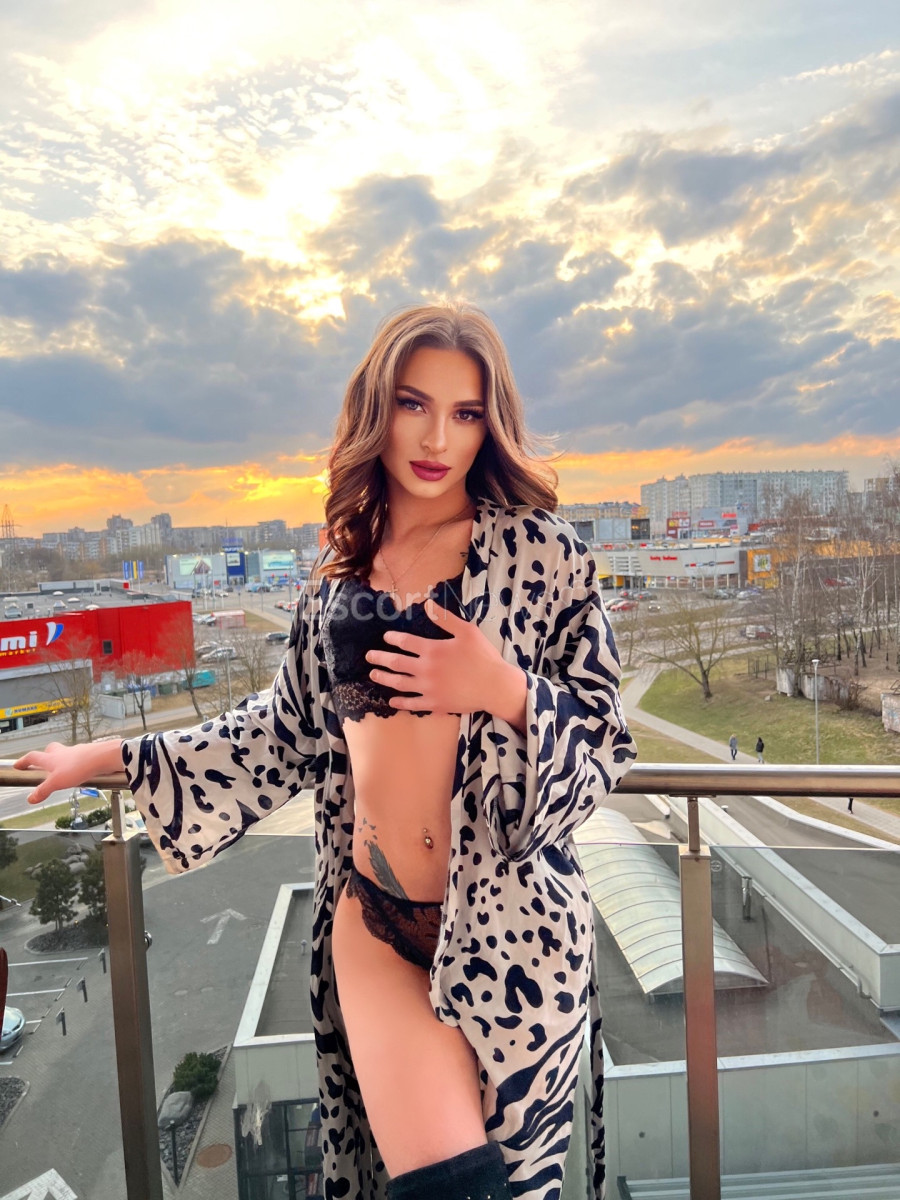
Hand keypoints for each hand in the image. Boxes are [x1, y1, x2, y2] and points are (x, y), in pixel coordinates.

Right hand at [13, 740, 124, 805]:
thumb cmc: (78, 767)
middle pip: (49, 750)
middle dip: (44, 755)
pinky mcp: (88, 755)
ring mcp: (76, 752)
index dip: (24, 761)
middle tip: (42, 762)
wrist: (101, 758)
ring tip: (61, 770)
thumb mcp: (56, 782)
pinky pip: (79, 758)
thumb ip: (43, 790)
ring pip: (65, 753)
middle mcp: (62, 752)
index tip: (18, 765)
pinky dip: (76, 763)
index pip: (33, 757)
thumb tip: (30, 798)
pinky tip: (79, 771)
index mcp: (51, 758)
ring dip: (61, 760)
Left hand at [365, 599, 527, 728]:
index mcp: (433, 650)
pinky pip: (412, 704)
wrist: (495, 686)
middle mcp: (425, 669)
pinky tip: (392, 700)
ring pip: (399, 683)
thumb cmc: (483, 657)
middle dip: (380, 658)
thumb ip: (445, 618)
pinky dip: (400, 702)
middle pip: (396, 663)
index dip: (393, 638)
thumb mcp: (467, 631)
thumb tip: (427, 604)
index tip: (386, 637)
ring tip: (373, 675)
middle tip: (369, 656)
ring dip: (384, 678)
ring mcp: (428, 688)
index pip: (406, 642)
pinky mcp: (434, 703)